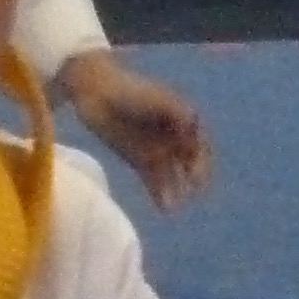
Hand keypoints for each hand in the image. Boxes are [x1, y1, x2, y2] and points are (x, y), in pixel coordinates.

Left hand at [57, 52, 210, 208]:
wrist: (97, 92)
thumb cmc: (130, 90)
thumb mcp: (158, 99)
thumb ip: (177, 112)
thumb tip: (194, 126)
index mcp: (183, 119)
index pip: (199, 145)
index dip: (202, 161)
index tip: (199, 174)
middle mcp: (173, 137)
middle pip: (188, 162)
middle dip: (192, 177)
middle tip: (193, 190)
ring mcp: (157, 149)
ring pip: (171, 174)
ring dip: (174, 190)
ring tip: (172, 208)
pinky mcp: (139, 159)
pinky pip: (152, 179)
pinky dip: (158, 192)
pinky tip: (163, 207)